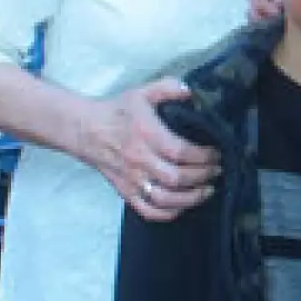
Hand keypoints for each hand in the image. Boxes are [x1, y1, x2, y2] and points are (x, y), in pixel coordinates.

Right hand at [77, 79, 217, 220]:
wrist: (84, 130)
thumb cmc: (116, 112)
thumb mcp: (142, 92)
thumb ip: (169, 88)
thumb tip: (191, 91)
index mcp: (146, 135)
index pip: (181, 152)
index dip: (204, 156)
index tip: (216, 154)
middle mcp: (139, 160)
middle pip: (177, 178)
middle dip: (203, 177)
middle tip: (216, 171)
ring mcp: (131, 179)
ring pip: (165, 199)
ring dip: (191, 199)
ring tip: (207, 191)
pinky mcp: (125, 191)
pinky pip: (147, 211)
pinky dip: (168, 213)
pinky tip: (182, 206)